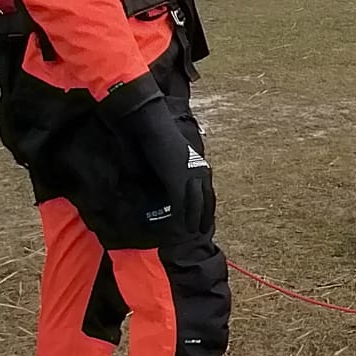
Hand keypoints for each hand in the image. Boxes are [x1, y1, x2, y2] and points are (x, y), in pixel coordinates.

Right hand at [103, 85, 213, 237]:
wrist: (149, 123)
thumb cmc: (156, 137)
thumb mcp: (170, 157)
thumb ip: (173, 171)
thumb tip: (169, 184)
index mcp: (197, 164)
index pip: (206, 190)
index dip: (206, 205)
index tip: (204, 217)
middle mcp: (198, 170)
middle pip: (206, 199)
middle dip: (204, 215)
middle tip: (202, 230)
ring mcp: (190, 174)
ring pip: (196, 204)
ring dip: (195, 219)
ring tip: (193, 232)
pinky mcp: (177, 178)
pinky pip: (182, 202)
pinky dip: (182, 215)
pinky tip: (181, 226)